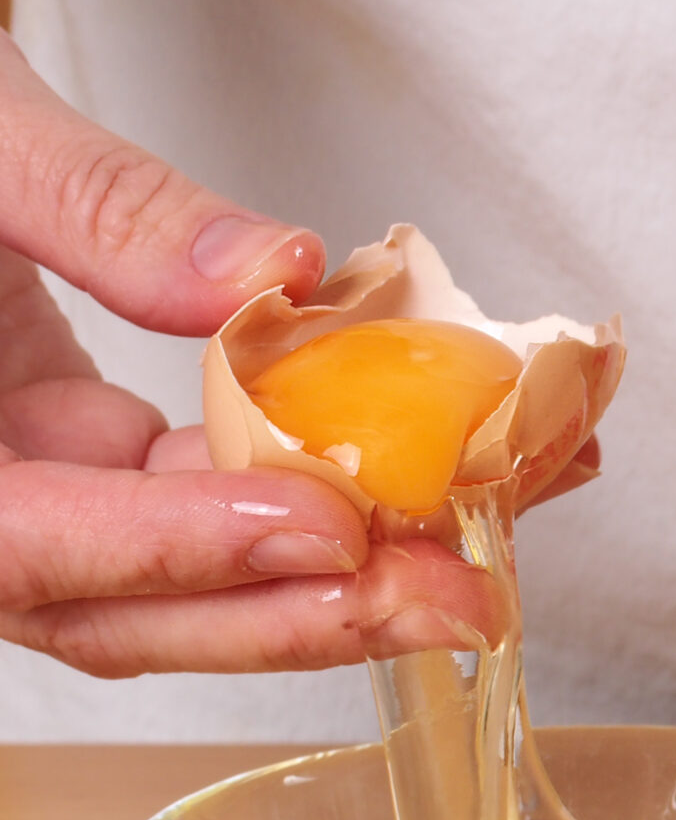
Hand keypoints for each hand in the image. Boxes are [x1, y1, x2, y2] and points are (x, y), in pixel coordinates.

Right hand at [0, 38, 500, 679]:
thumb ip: (99, 207)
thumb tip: (273, 275)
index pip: (30, 542)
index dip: (179, 548)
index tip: (321, 531)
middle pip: (130, 608)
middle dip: (305, 612)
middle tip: (456, 595)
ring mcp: (44, 490)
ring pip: (195, 578)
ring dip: (350, 577)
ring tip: (486, 555)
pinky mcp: (102, 460)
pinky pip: (224, 500)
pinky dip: (335, 497)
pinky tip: (454, 482)